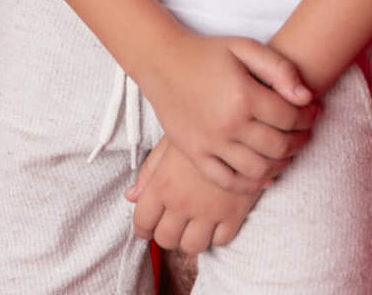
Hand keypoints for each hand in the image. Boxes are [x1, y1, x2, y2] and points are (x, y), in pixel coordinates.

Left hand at [126, 135, 263, 252]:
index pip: (143, 221)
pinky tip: (213, 221)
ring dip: (189, 239)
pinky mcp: (234, 214)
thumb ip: (149, 171)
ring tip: (191, 225)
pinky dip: (215, 235)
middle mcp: (183, 202)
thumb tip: (131, 197)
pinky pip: (220, 241)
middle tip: (169, 224)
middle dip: (165, 234)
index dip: (142, 228)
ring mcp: (210, 212)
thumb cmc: (201, 128)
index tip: (145, 227)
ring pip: (193, 246)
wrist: (240, 125)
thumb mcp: (170, 142)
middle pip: (166, 239)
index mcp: (163, 184)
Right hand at [143, 33, 314, 192]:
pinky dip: (251, 184)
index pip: (290, 117)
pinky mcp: (196, 154)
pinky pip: (229, 181)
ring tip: (288, 152)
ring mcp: (211, 143)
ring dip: (281, 164)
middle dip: (300, 141)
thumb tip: (306, 97)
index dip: (308, 117)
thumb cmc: (206, 52)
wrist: (161, 61)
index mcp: (243, 95)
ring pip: (259, 169)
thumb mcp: (244, 47)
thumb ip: (278, 67)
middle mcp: (229, 123)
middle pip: (279, 146)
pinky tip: (264, 175)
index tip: (314, 111)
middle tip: (306, 133)